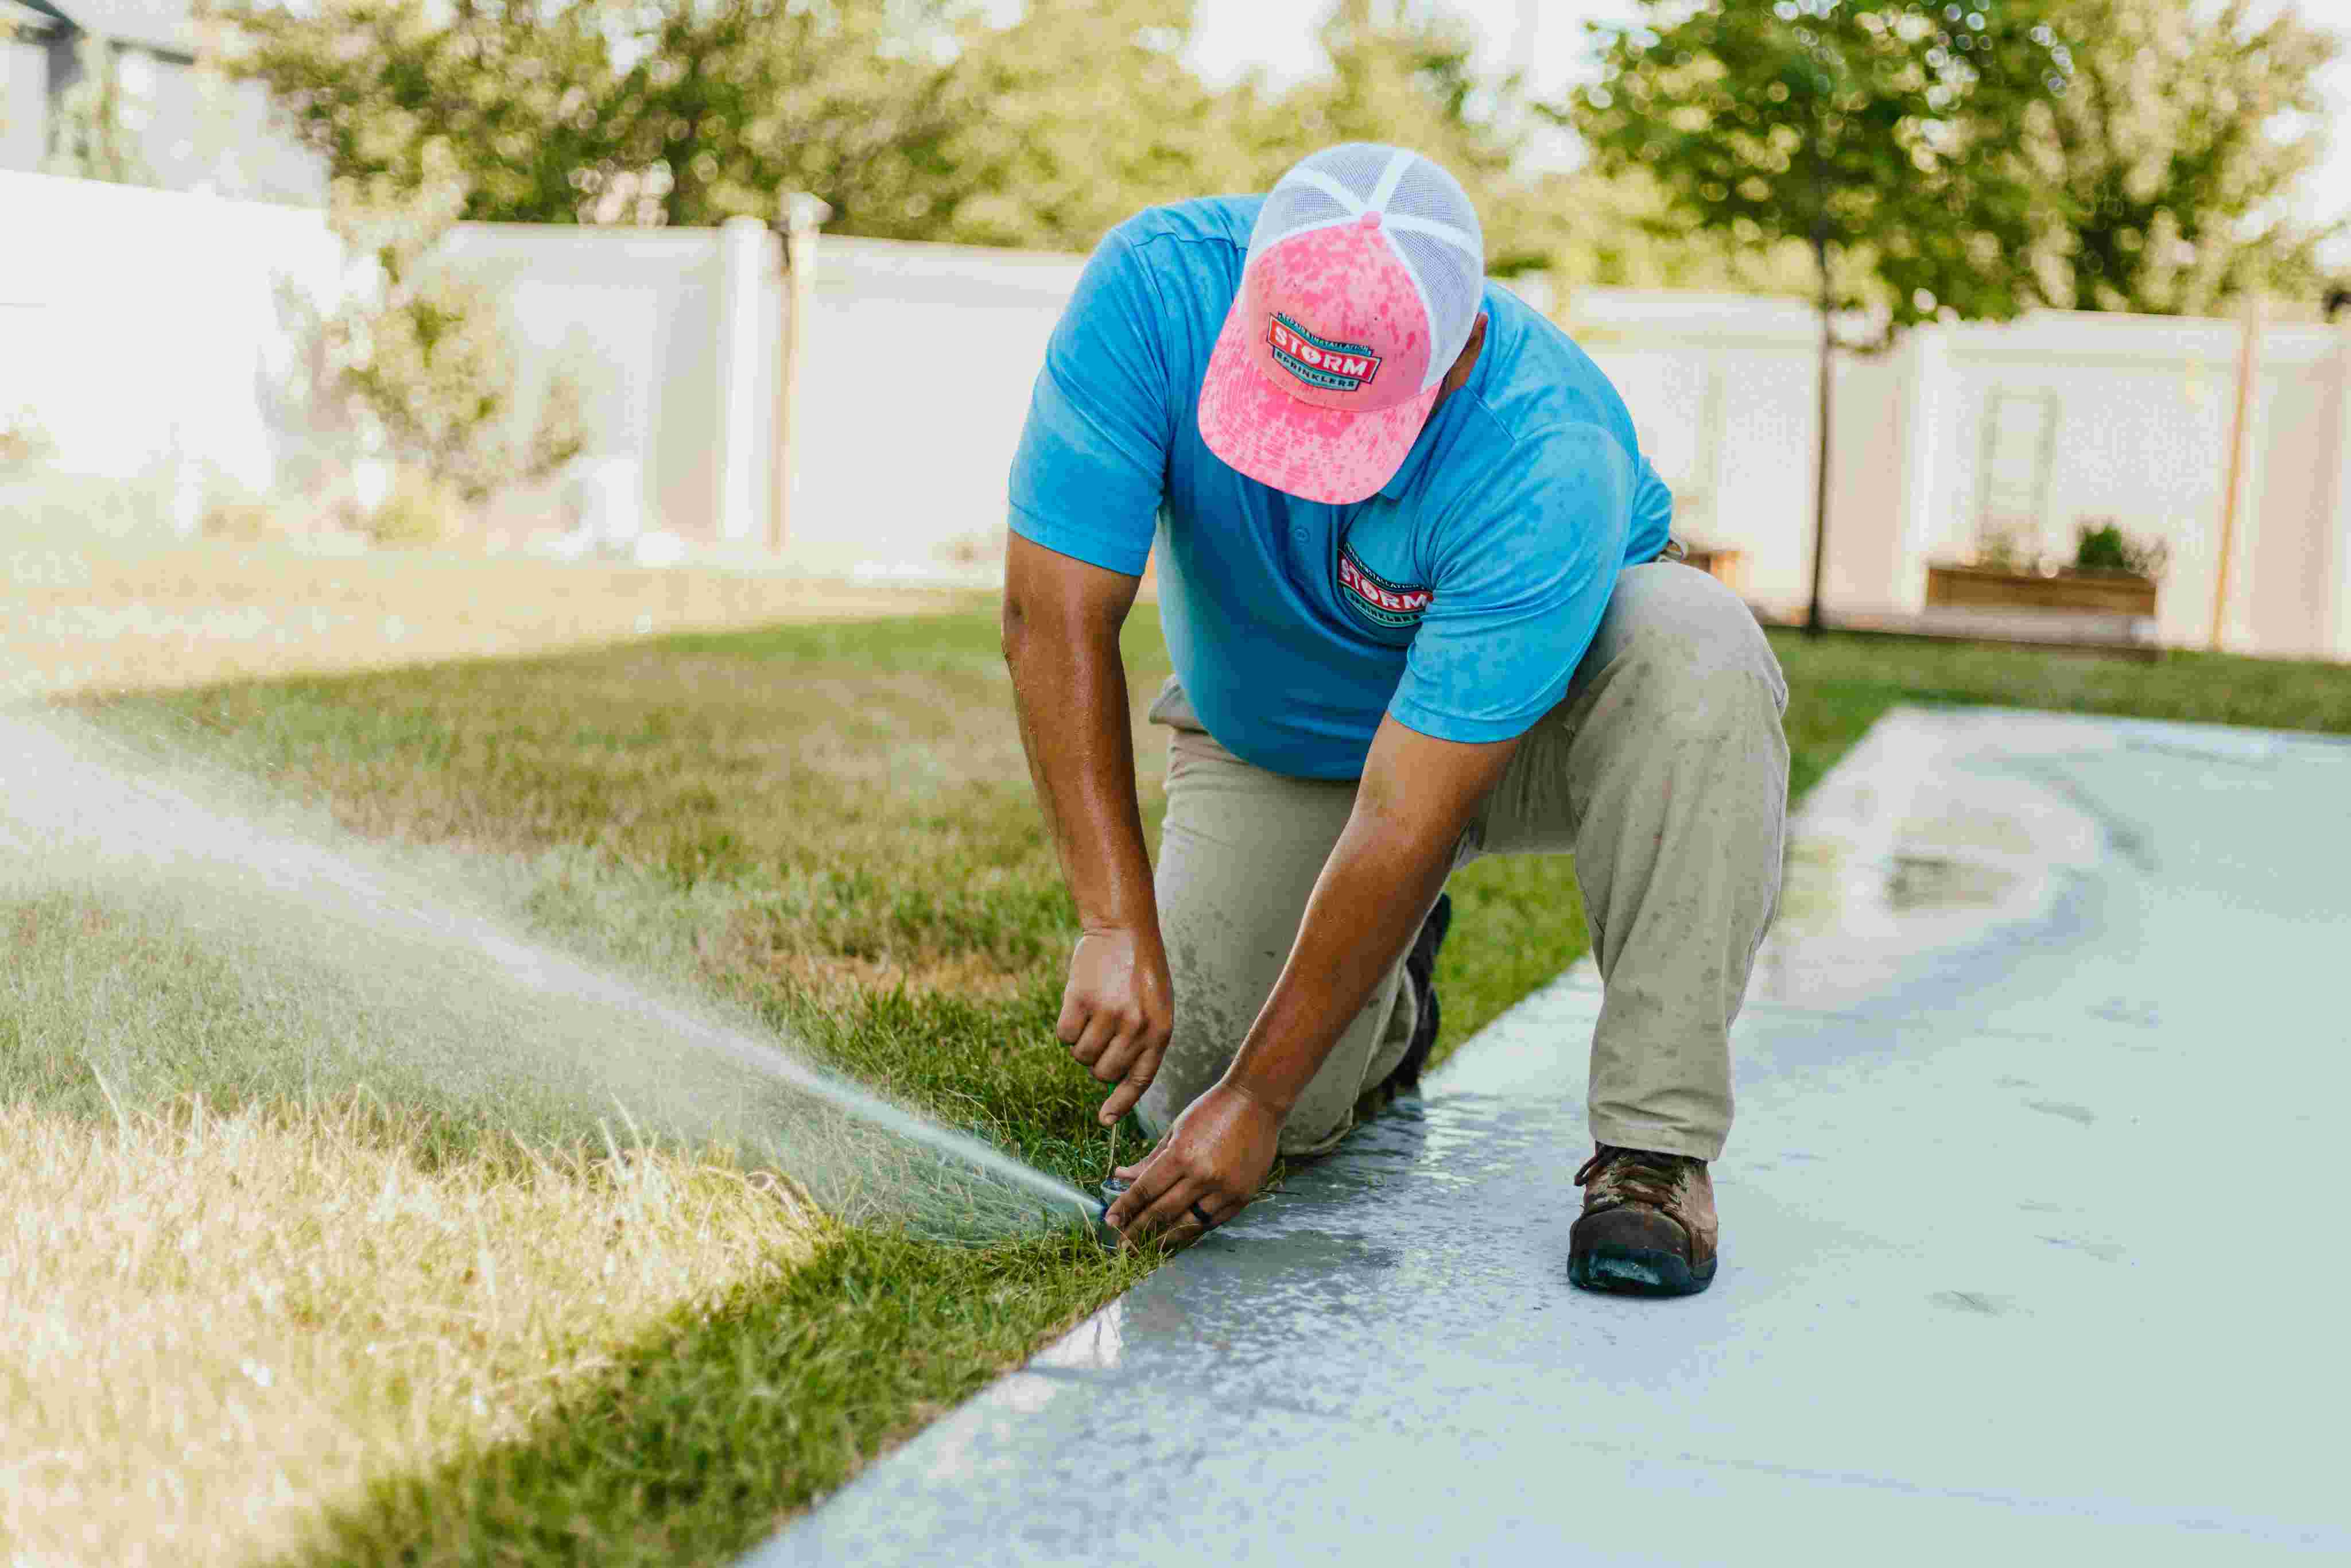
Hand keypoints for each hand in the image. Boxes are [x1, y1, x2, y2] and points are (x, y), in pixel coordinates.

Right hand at [1057, 927, 1173, 1125]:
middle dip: (1097, 1061)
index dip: (1120, 1104)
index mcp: (1160, 1032)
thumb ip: (1144, 1043)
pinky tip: (1078, 1005)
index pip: (1139, 1081)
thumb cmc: (1141, 972)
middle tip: (1100, 1034)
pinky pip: (1064, 1035)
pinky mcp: (1081, 1000)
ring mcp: (1108, 1014)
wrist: (1124, 930)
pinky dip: (1066, 1027)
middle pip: (1102, 1073)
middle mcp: (1136, 1027)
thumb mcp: (1158, 1008)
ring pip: (1081, 1056)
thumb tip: (1116, 1085)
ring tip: (1093, 1014)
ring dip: (1081, 1042)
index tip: (1104, 1120)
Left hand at [1104, 1081, 1280, 1247]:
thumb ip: (1150, 1159)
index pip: (1146, 1190)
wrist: (1258, 1102)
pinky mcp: (1242, 1197)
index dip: (1125, 1208)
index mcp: (1183, 1155)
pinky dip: (1192, 1230)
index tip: (1110, 1221)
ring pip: (1188, 1224)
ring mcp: (1226, 1189)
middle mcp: (1204, 1176)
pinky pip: (1212, 1222)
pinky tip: (1177, 1234)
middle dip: (1138, 1229)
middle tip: (1122, 1243)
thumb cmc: (1213, 1110)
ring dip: (1164, 1238)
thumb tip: (1120, 1177)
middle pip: (1163, 1212)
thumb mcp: (1176, 1130)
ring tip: (1146, 1247)